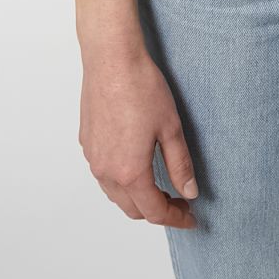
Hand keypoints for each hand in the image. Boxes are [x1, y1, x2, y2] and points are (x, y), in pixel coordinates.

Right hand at [79, 37, 199, 225]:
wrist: (112, 60)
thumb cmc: (142, 89)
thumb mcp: (171, 128)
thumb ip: (181, 165)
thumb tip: (190, 192)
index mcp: (129, 172)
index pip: (154, 211)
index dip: (175, 218)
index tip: (191, 218)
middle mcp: (106, 172)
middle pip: (133, 208)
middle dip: (157, 211)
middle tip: (180, 202)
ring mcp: (93, 159)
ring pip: (115, 194)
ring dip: (138, 197)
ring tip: (161, 187)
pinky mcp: (87, 144)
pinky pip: (104, 175)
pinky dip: (122, 181)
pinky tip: (136, 165)